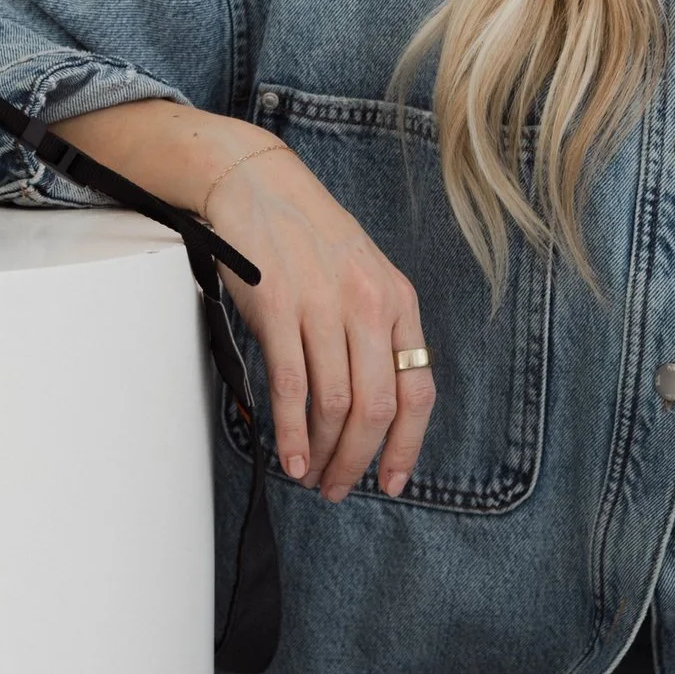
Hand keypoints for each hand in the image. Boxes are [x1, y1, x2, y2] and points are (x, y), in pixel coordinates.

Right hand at [51, 99, 435, 499]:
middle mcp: (369, 305)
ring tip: (310, 476)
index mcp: (398, 300)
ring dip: (323, 453)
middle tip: (339, 489)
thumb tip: (371, 407)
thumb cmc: (307, 235)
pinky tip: (289, 456)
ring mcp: (323, 306)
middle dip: (358, 461)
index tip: (394, 481)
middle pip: (376, 408)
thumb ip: (375, 332)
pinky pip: (292, 388)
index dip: (408, 446)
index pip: (418, 390)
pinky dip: (291, 433)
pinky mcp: (278, 308)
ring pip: (334, 404)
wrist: (256, 185)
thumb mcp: (362, 276)